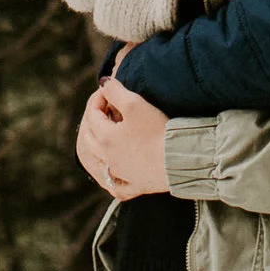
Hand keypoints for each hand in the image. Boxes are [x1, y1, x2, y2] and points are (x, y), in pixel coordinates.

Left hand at [78, 76, 170, 199]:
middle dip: (94, 119)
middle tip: (107, 107)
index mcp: (104, 138)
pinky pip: (118, 186)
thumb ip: (115, 91)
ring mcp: (120, 174)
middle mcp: (107, 158)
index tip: (109, 89)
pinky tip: (115, 175)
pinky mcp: (136, 185)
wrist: (178, 160)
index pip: (92, 113)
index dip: (99, 98)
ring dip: (98, 147)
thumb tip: (103, 84)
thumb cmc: (157, 130)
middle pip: (90, 137)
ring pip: (99, 162)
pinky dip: (113, 180)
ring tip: (108, 135)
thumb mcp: (135, 104)